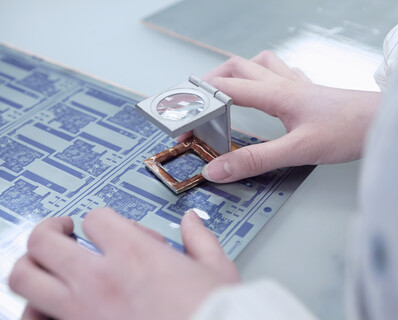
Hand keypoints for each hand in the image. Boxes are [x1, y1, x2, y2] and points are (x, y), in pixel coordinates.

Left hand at [9, 208, 239, 319]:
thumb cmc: (214, 313)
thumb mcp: (216, 269)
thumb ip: (200, 238)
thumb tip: (191, 221)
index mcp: (136, 254)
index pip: (95, 217)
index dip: (101, 219)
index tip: (108, 228)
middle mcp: (101, 279)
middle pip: (44, 240)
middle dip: (49, 231)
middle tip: (61, 232)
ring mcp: (83, 310)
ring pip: (25, 277)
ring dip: (32, 265)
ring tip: (47, 265)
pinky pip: (35, 319)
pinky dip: (35, 310)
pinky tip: (53, 306)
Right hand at [201, 51, 381, 182]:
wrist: (384, 121)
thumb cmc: (349, 130)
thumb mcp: (298, 150)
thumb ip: (256, 160)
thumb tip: (218, 168)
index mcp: (277, 94)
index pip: (227, 88)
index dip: (201, 99)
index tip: (184, 114)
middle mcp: (285, 84)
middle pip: (239, 66)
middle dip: (213, 78)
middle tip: (198, 97)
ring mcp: (298, 85)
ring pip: (260, 63)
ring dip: (238, 70)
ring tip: (226, 86)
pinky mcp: (310, 91)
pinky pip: (281, 72)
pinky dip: (264, 74)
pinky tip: (267, 87)